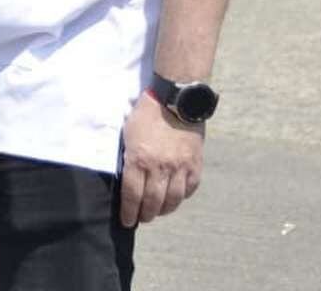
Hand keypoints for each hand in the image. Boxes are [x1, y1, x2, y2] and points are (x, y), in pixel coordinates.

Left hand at [119, 92, 203, 226]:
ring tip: (157, 211)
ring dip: (163, 210)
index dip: (129, 212)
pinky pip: (189, 189)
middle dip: (145, 215)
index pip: (132, 195)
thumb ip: (128, 157)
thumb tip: (126, 179)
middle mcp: (160, 167)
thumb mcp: (128, 133)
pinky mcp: (195, 164)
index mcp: (139, 159)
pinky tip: (174, 198)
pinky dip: (181, 197)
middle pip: (152, 202)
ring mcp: (180, 167)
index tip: (127, 221)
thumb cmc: (146, 114)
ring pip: (172, 200)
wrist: (175, 100)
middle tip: (142, 218)